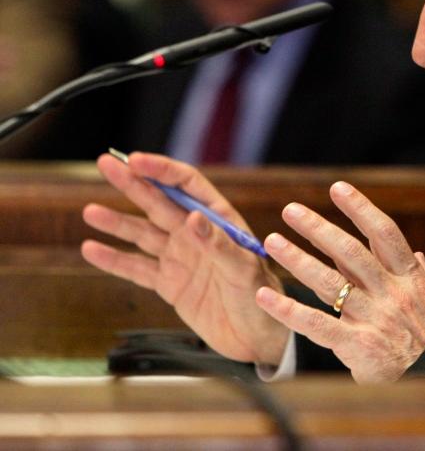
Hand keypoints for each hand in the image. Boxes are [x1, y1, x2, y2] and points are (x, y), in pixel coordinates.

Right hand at [80, 152, 288, 365]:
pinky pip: (137, 268)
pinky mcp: (170, 284)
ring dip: (117, 222)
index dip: (162, 170)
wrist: (257, 338)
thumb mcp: (244, 270)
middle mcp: (196, 235)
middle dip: (132, 183)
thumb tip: (192, 217)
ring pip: (142, 233)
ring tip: (90, 211)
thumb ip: (219, 245)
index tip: (135, 160)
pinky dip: (114, 260)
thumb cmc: (261, 299)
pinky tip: (91, 249)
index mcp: (220, 221)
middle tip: (106, 164)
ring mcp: (181, 258)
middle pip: (159, 202)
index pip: (187, 185)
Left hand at [254, 181, 424, 382]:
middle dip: (318, 228)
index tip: (338, 188)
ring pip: (328, 282)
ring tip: (272, 241)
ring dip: (297, 259)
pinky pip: (316, 324)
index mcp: (412, 279)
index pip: (384, 234)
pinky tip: (266, 296)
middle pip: (349, 252)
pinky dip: (288, 310)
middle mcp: (391, 293)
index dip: (360, 209)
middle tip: (291, 209)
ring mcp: (373, 319)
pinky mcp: (357, 346)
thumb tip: (418, 255)